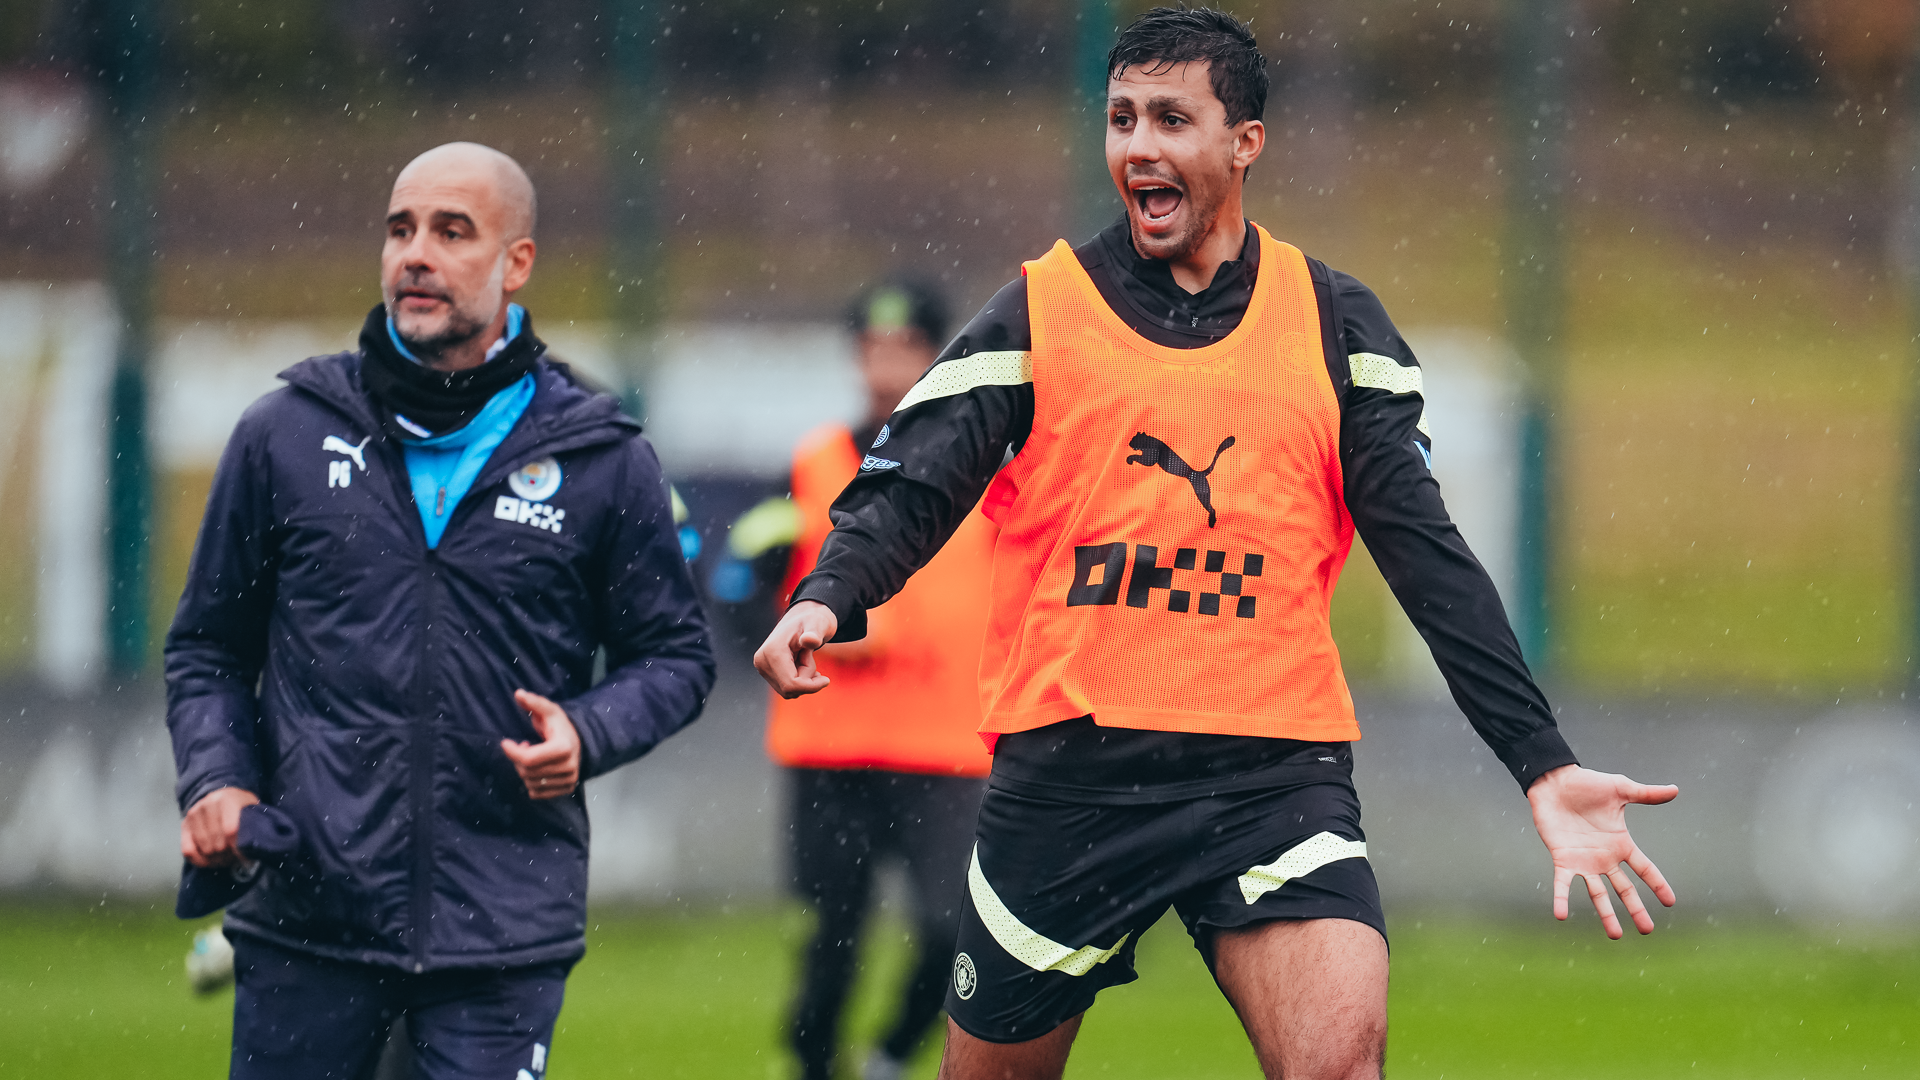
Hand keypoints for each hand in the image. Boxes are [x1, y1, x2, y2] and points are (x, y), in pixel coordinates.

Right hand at [181, 787, 259, 868]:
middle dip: (228, 855)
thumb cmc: (242, 807)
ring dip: (216, 859)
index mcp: (227, 799)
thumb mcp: (252, 809)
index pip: (230, 830)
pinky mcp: (184, 825)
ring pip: (204, 848)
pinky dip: (199, 861)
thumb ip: (253, 824)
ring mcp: (193, 815)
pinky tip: (210, 861)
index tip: (245, 855)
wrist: (222, 796)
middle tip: (236, 858)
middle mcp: (207, 804)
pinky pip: (188, 850)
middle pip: (218, 842)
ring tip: (226, 858)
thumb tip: (250, 850)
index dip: (238, 847)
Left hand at [500, 690, 581, 799]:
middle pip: (527, 772)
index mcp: (564, 748)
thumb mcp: (549, 711)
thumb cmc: (560, 726)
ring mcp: (568, 780)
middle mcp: (568, 767)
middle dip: (518, 760)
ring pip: (530, 784)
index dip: (512, 752)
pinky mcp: (566, 789)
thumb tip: (518, 693)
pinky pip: (537, 794)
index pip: (528, 759)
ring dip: (524, 771)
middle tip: (523, 747)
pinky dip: (531, 783)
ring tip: (532, 757)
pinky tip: (537, 770)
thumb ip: (534, 702)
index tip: (505, 743)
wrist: (579, 743)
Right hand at [753, 600, 837, 698]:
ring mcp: (762, 667)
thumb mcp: (819, 624)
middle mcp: (762, 661)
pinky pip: (786, 688)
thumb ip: (815, 633)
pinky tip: (801, 664)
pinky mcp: (766, 672)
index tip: (827, 679)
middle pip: (789, 689)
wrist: (804, 618)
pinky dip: (799, 680)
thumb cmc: (813, 620)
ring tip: (805, 656)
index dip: (811, 687)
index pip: (790, 684)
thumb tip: (808, 640)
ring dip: (803, 679)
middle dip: (807, 679)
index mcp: (772, 650)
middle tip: (810, 657)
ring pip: (788, 690)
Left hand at [1528, 764, 1678, 938]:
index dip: (1658, 884)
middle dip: (1635, 909)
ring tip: (1615, 935)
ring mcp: (1583, 861)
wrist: (1555, 781)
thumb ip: (1646, 794)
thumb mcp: (1621, 789)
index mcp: (1621, 844)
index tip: (1671, 902)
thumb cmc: (1588, 784)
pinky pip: (1562, 883)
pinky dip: (1561, 898)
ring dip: (1605, 914)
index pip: (1644, 869)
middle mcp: (1604, 858)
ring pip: (1597, 893)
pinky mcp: (1562, 859)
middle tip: (1647, 930)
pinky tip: (1561, 915)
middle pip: (1624, 889)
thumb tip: (1675, 790)